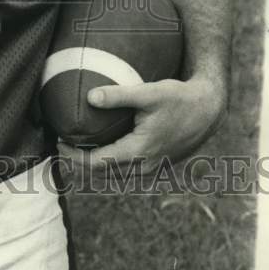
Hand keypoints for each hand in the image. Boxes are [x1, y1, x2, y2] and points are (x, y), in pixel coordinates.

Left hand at [58, 75, 227, 173]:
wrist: (209, 110)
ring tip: (76, 148)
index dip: (75, 156)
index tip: (59, 142)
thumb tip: (89, 97)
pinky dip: (110, 165)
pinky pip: (127, 172)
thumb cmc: (179, 98)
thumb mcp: (148, 93)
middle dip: (79, 163)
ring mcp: (152, 169)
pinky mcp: (158, 165)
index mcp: (139, 152)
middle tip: (61, 145)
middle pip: (102, 174)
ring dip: (94, 167)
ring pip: (114, 176)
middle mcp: (145, 167)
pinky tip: (102, 148)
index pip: (98, 163)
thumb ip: (118, 95)